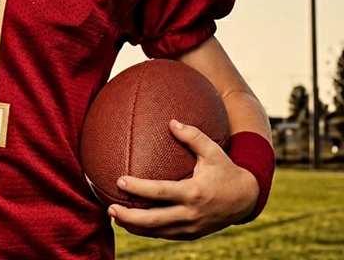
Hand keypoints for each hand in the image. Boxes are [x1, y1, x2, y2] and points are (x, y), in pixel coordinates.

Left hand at [108, 119, 258, 239]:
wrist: (247, 199)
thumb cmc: (226, 171)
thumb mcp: (214, 152)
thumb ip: (193, 136)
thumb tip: (171, 122)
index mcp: (194, 193)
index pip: (160, 192)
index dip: (138, 188)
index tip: (120, 181)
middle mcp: (191, 213)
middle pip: (154, 220)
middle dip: (129, 217)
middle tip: (109, 207)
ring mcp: (191, 227)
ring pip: (157, 231)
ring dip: (134, 226)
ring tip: (114, 216)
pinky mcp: (191, 234)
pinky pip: (165, 235)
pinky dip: (147, 231)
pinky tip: (131, 223)